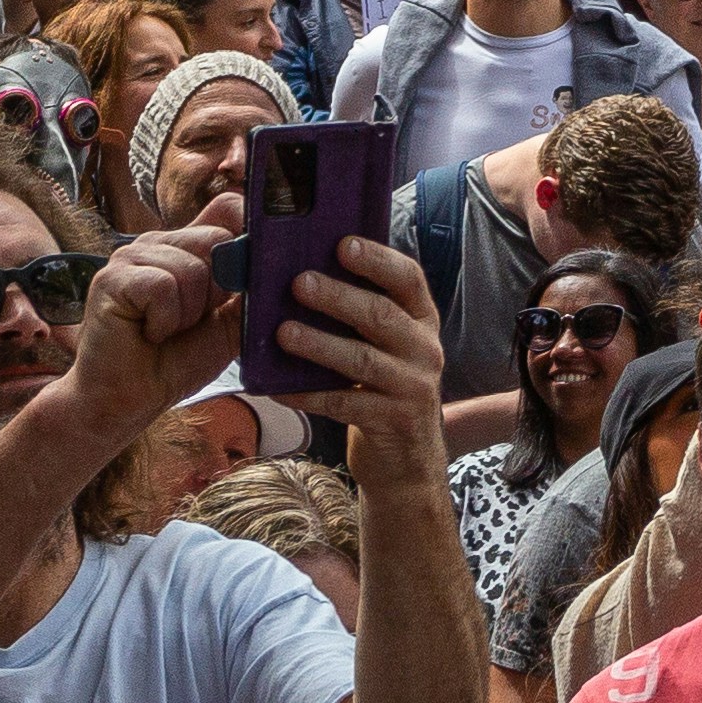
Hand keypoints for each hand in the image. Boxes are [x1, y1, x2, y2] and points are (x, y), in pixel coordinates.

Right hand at [68, 197, 246, 438]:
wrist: (127, 401)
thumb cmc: (173, 362)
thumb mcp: (228, 326)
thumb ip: (250, 293)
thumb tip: (279, 264)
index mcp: (188, 248)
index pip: (229, 209)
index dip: (250, 230)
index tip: (250, 271)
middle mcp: (159, 243)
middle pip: (218, 239)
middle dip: (217, 292)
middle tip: (189, 322)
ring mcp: (132, 256)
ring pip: (193, 269)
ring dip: (188, 314)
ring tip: (165, 331)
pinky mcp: (113, 277)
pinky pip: (164, 287)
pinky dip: (165, 320)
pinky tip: (148, 333)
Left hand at [268, 232, 447, 468]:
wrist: (407, 458)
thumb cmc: (384, 387)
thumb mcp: (389, 344)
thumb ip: (364, 312)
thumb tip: (306, 269)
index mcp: (421, 320)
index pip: (408, 279)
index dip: (377, 259)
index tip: (343, 243)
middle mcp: (424, 349)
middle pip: (381, 316)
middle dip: (339, 296)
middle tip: (299, 282)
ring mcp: (412, 387)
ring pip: (362, 360)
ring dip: (320, 344)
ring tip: (283, 332)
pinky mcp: (392, 421)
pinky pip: (344, 405)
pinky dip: (308, 395)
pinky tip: (277, 388)